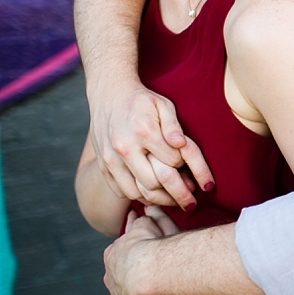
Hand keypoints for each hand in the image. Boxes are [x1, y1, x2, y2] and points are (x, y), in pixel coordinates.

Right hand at [90, 84, 212, 209]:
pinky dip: (137, 196)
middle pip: (154, 182)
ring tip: (172, 200)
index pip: (172, 160)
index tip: (189, 166)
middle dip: (176, 192)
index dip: (185, 165)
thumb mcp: (163, 105)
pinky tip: (152, 194)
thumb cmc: (142, 101)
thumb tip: (181, 144)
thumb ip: (174, 125)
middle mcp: (124, 147)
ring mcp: (110, 159)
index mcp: (143, 131)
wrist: (109, 95)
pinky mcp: (102, 166)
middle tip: (190, 197)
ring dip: (156, 199)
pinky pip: (120, 191)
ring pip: (136, 192)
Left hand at [104, 209, 179, 294]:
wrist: (148, 271)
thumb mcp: (148, 225)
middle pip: (115, 274)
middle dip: (122, 274)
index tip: (137, 250)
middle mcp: (111, 275)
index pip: (118, 250)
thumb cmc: (153, 245)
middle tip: (135, 275)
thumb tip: (147, 207)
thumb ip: (149, 217)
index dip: (129, 250)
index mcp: (114, 253)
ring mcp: (118, 294)